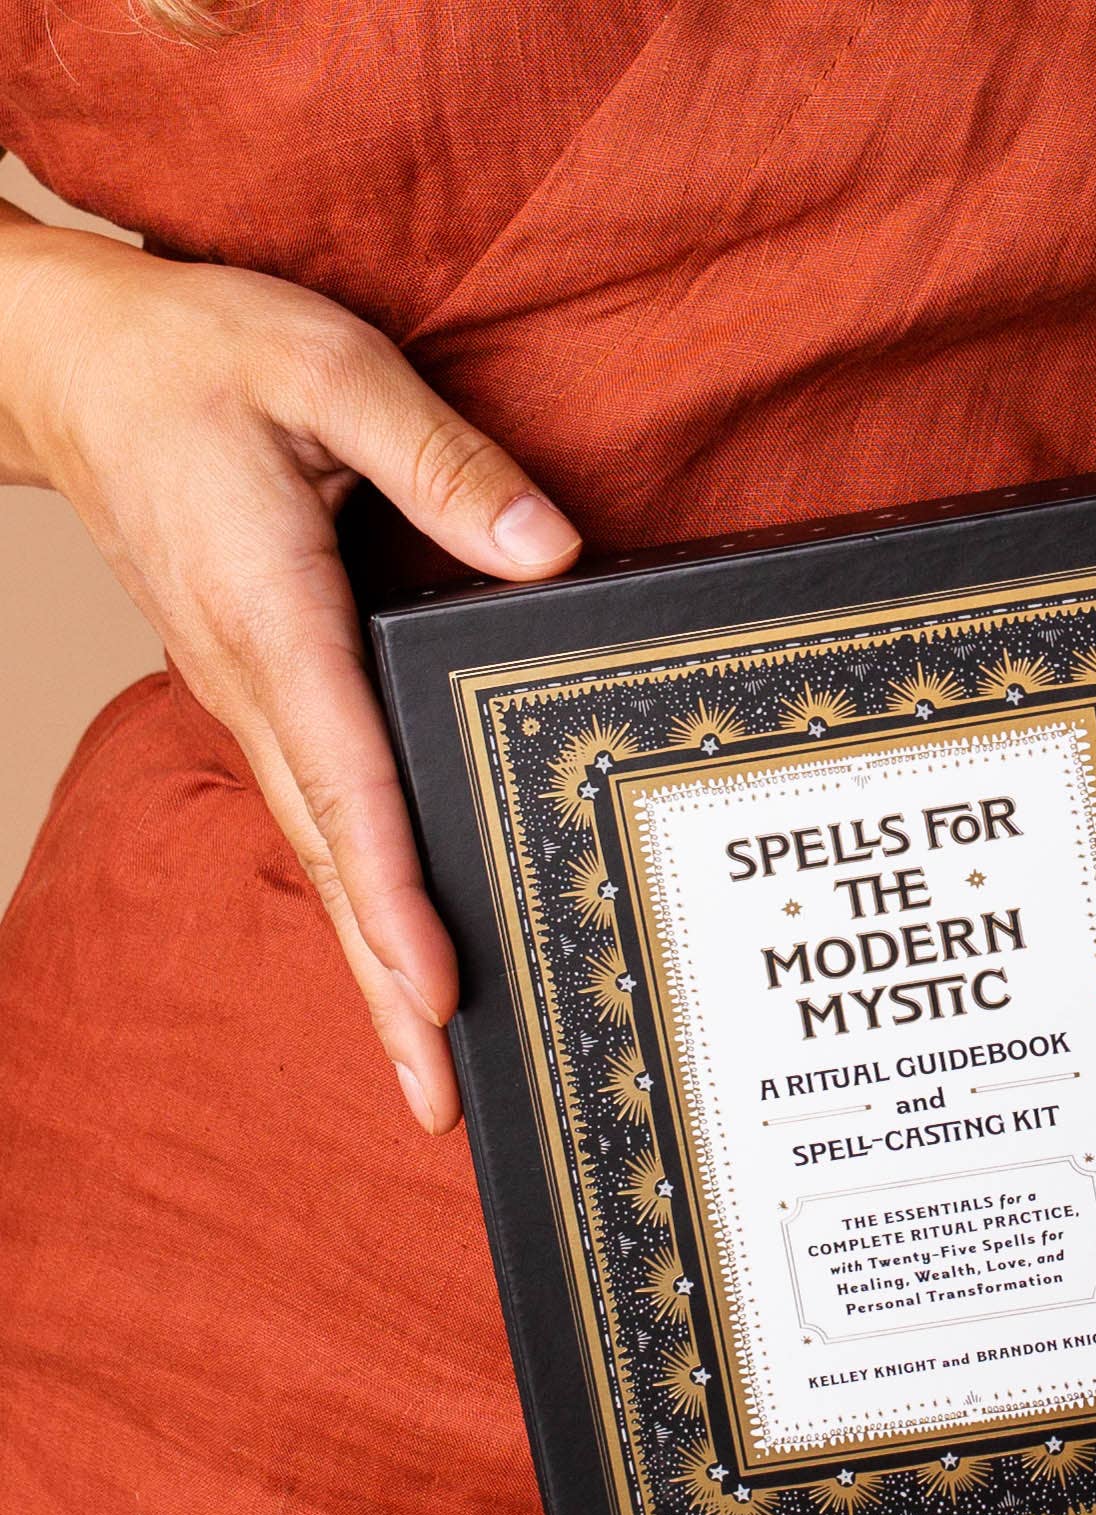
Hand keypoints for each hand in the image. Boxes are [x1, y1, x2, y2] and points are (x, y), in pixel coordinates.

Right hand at [0, 218, 582, 1132]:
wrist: (76, 365)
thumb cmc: (200, 357)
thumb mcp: (330, 367)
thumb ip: (443, 463)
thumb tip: (548, 552)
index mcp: (275, 617)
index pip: (348, 782)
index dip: (392, 894)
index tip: (437, 988)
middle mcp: (255, 686)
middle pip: (331, 862)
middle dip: (385, 991)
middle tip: (441, 1105)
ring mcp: (249, 701)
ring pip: (319, 856)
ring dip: (370, 969)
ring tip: (426, 1076)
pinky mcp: (260, 696)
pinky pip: (316, 817)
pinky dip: (355, 900)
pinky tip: (394, 956)